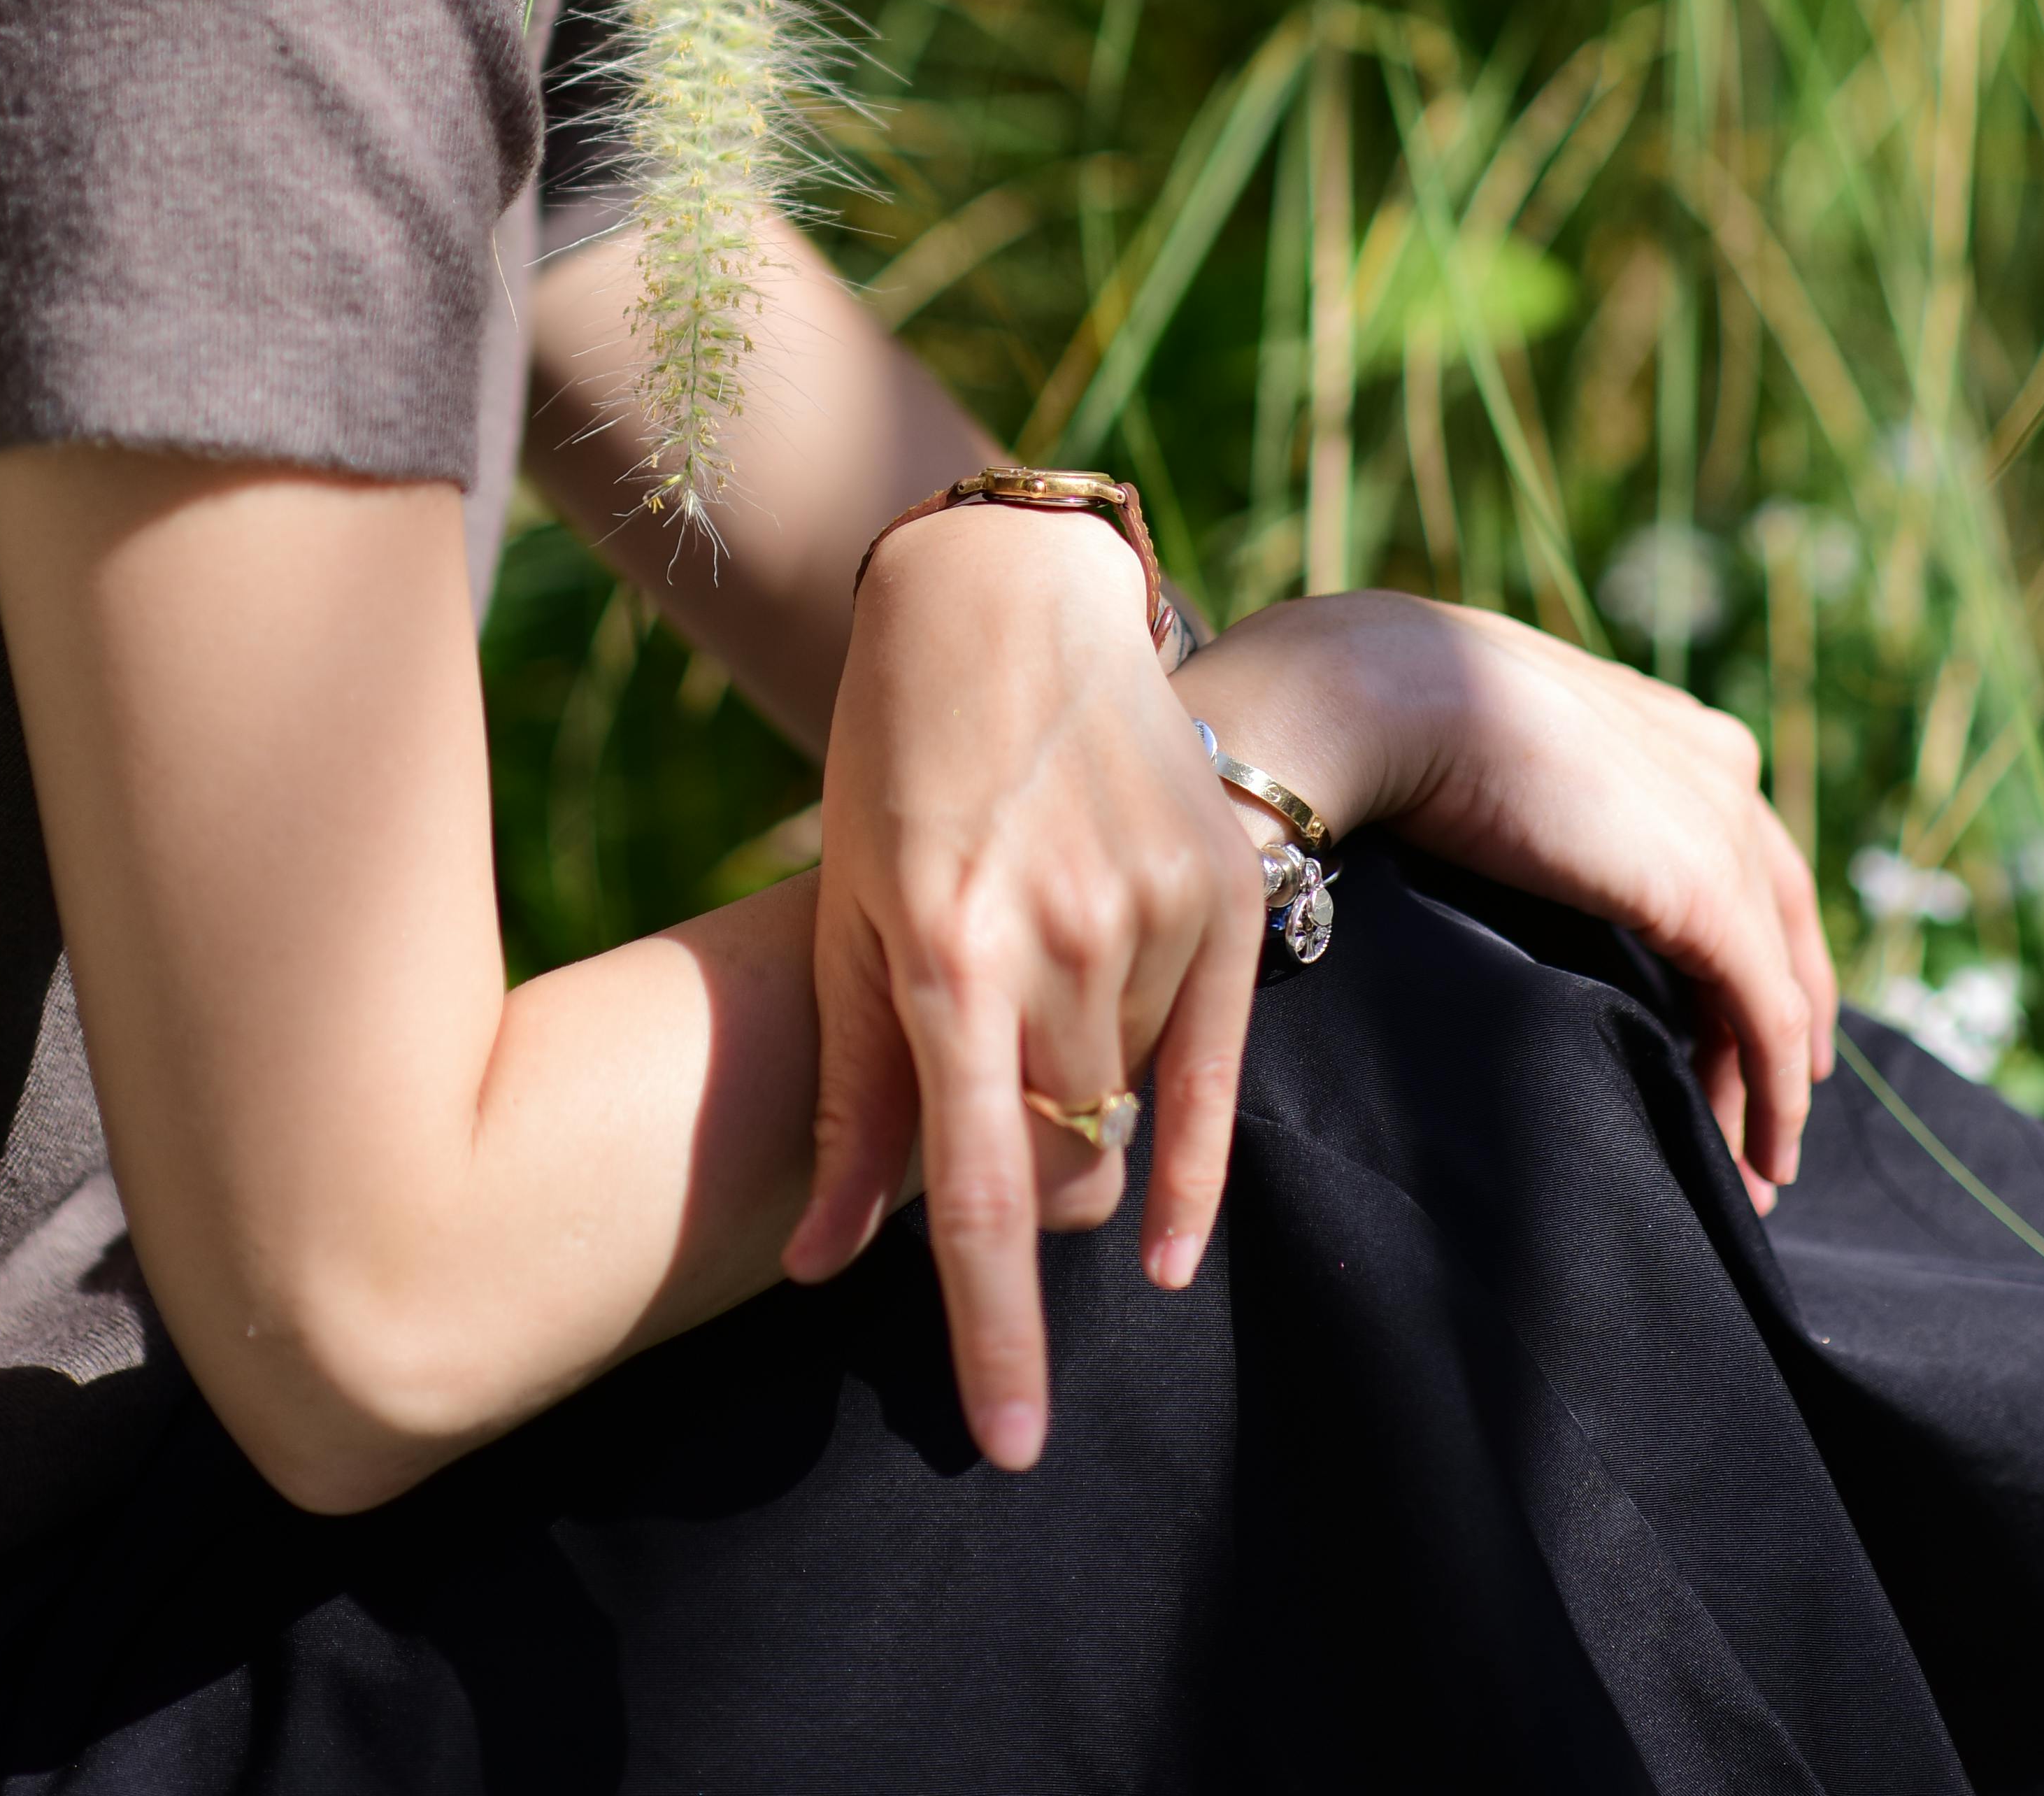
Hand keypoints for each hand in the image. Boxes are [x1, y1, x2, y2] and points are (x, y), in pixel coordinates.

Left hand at [782, 506, 1265, 1471]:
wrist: (1003, 601)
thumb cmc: (890, 757)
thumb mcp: (842, 918)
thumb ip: (849, 1098)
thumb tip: (822, 1267)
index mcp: (947, 954)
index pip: (981, 1196)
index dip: (994, 1334)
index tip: (1010, 1443)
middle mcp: (1061, 939)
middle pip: (1061, 1161)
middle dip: (1020, 1195)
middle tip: (978, 1152)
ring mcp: (1153, 909)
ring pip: (1126, 1107)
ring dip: (1078, 1116)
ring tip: (1028, 1023)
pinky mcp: (1221, 886)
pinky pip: (1217, 1070)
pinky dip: (1187, 1162)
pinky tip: (1164, 1245)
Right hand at [1180, 593, 1838, 1211]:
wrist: (1381, 697)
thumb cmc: (1396, 713)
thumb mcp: (1496, 748)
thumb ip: (1536, 790)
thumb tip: (1498, 834)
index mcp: (1670, 725)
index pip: (1737, 854)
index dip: (1745, 946)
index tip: (1725, 1034)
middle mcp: (1719, 767)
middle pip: (1778, 921)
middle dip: (1780, 1027)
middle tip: (1765, 1121)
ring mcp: (1723, 830)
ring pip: (1779, 983)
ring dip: (1773, 1086)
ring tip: (1755, 1166)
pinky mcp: (1709, 897)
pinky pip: (1766, 1020)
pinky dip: (1773, 1097)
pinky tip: (1760, 1155)